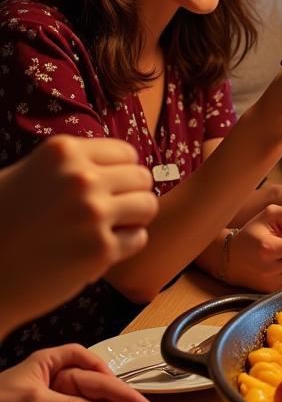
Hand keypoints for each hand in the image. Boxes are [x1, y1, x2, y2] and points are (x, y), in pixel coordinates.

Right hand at [0, 137, 156, 335]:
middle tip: (108, 211)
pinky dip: (124, 245)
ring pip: (148, 205)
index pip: (126, 153)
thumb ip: (69, 164)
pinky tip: (96, 249)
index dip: (120, 172)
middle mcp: (81, 178)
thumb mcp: (26, 173)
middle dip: (130, 194)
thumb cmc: (1, 224)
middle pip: (142, 177)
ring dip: (132, 218)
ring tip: (106, 228)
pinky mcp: (100, 250)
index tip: (107, 187)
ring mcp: (93, 213)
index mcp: (63, 152)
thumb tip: (119, 160)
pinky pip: (138, 238)